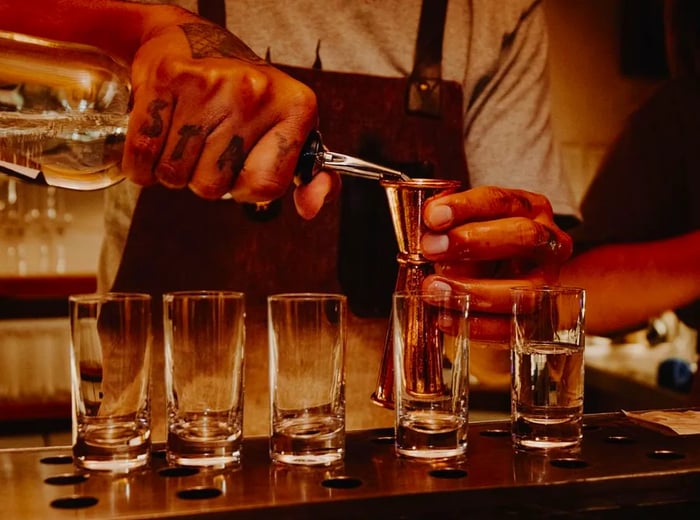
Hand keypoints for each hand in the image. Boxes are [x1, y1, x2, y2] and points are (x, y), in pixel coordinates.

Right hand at [121, 21, 335, 218]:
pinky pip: (142, 152)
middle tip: (206, 150)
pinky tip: (155, 147)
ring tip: (183, 142)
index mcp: (295, 109)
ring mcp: (210, 83)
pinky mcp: (166, 77)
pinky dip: (141, 164)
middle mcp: (256, 92)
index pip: (266, 185)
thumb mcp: (290, 131)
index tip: (240, 172)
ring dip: (171, 171)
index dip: (245, 189)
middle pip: (212, 186)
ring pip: (174, 173)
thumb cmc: (246, 95)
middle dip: (203, 180)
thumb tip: (311, 208)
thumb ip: (313, 178)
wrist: (195, 38)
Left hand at [420, 185, 572, 350]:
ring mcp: (549, 283)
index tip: (433, 217)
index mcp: (530, 208)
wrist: (509, 278)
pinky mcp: (539, 318)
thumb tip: (428, 234)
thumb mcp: (467, 226)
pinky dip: (477, 326)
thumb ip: (447, 226)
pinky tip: (445, 318)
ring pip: (523, 289)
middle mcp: (549, 242)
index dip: (465, 207)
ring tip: (434, 288)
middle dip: (473, 241)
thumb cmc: (483, 244)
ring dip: (473, 290)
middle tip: (432, 248)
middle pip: (523, 236)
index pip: (500, 201)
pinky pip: (512, 327)